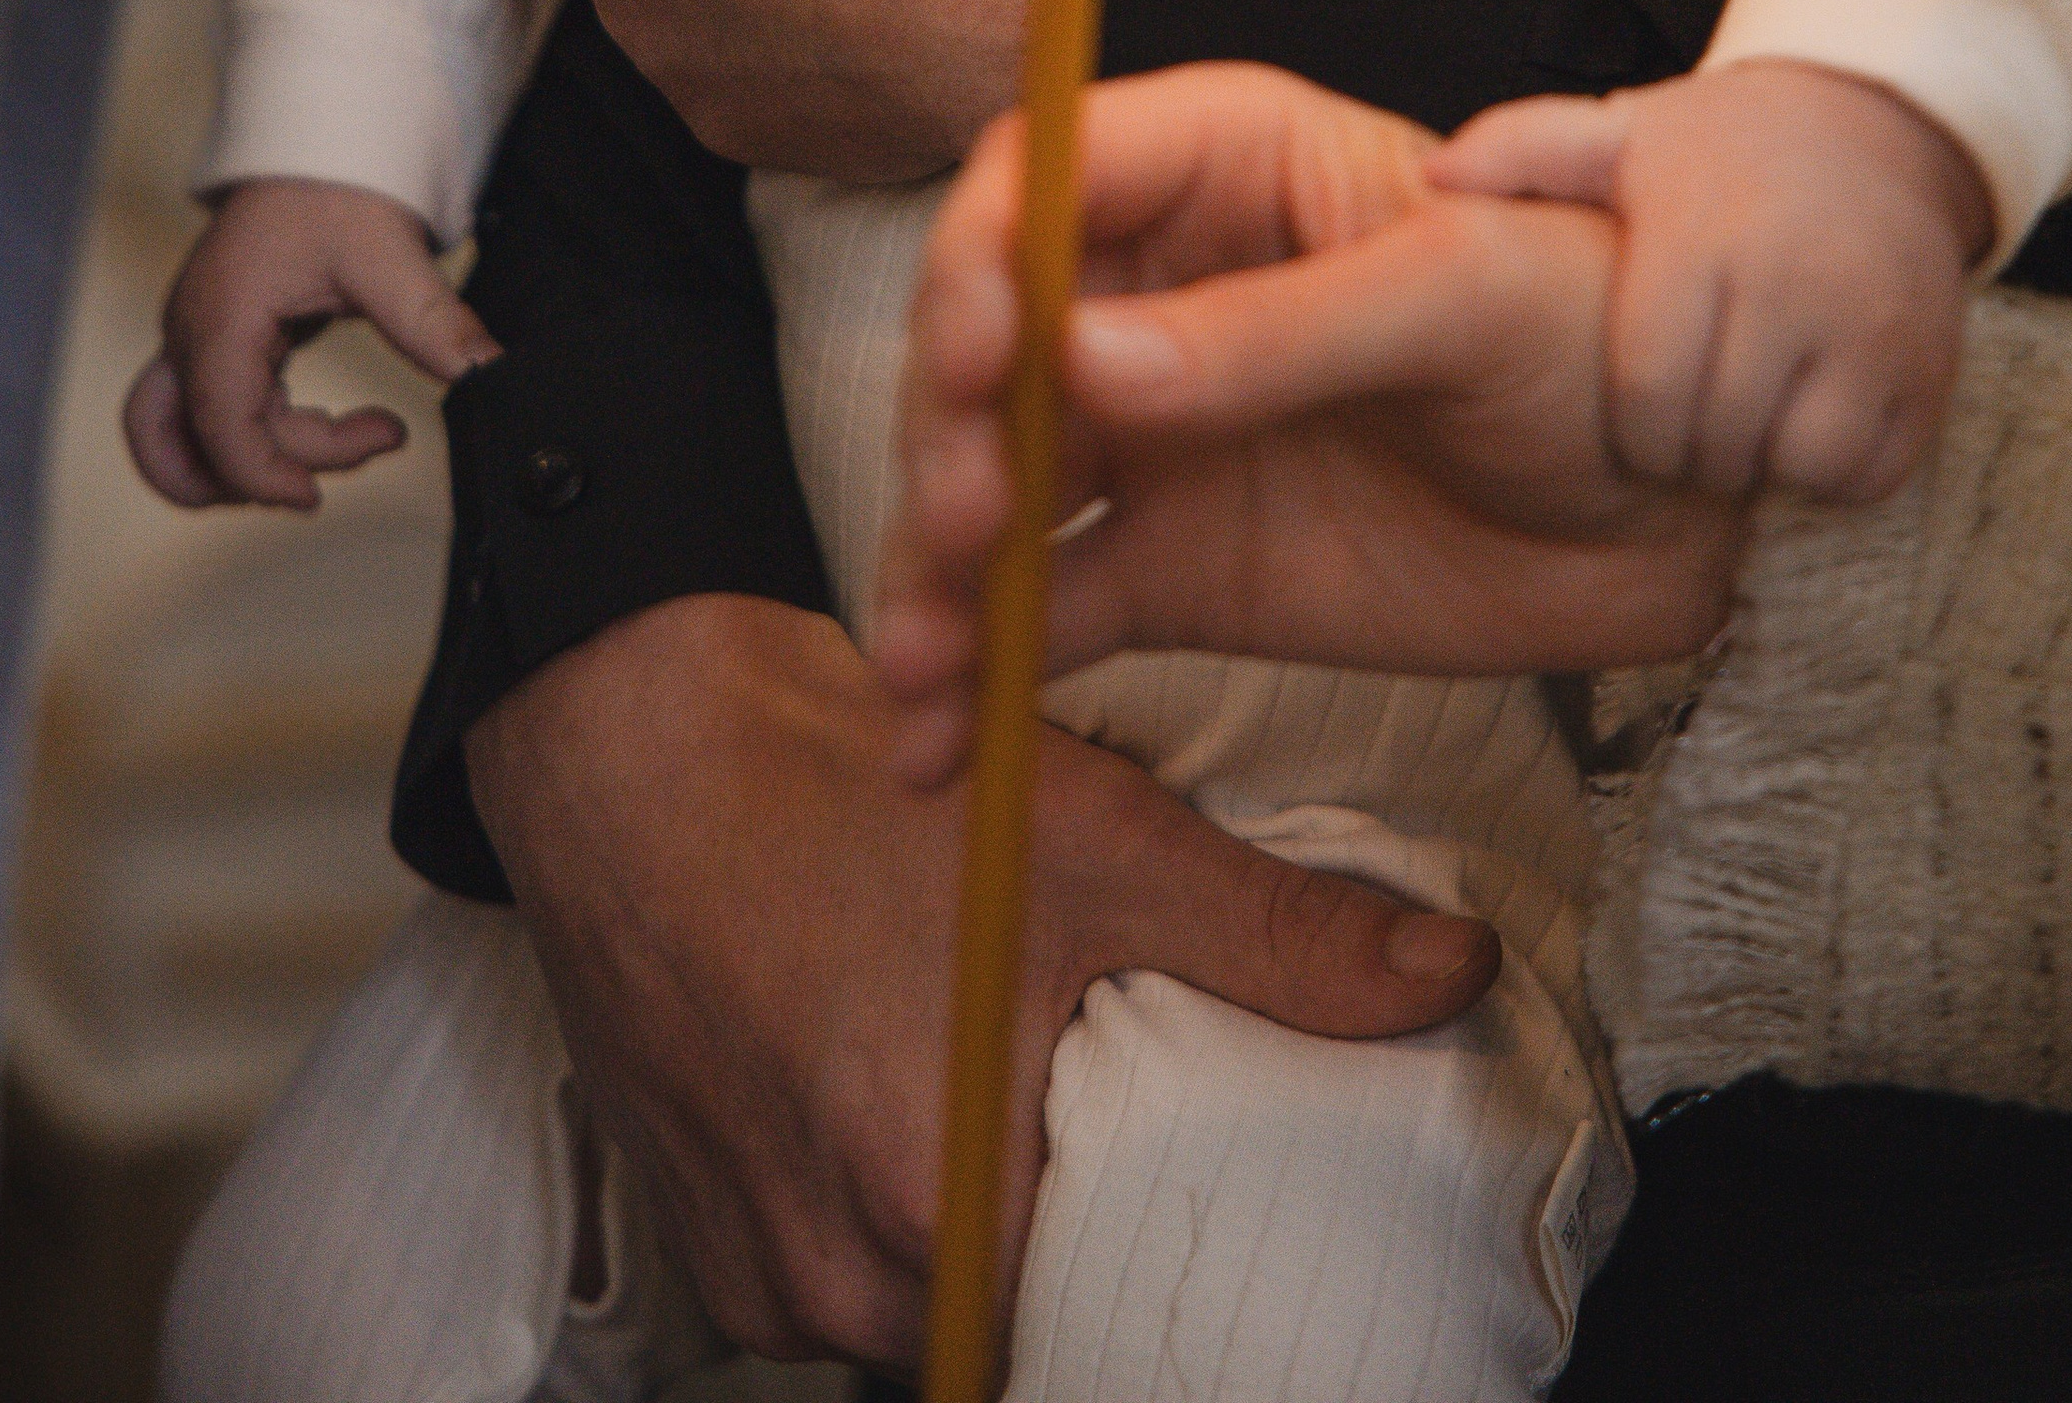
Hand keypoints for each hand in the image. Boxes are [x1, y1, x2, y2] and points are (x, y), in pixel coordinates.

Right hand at [123, 178, 497, 508]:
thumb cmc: (336, 182)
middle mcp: (192, 331)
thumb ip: (433, 322)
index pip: (217, 425)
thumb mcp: (389, 255)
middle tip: (325, 472)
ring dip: (261, 459)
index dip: (260, 474)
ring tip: (355, 437)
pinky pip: (217, 410)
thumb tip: (486, 372)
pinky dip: (268, 434)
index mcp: (222, 316)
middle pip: (180, 443)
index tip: (312, 496)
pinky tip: (339, 419)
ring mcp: (198, 335)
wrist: (319, 135)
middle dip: (247, 476)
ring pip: (190, 435)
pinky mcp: (219, 338)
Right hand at [466, 593, 1499, 1371]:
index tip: (1197, 1210)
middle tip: (1107, 1129)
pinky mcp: (697, 1235)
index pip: (1103, 1326)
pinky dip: (874, 1208)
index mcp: (936, 1202)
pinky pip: (825, 1275)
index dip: (1163, 1279)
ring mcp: (752, 1266)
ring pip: (913, 1308)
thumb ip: (1280, 933)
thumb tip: (1448, 975)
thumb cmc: (832, 785)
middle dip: (1071, 1243)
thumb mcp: (1089, 839)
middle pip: (1004, 1328)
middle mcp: (829, 1272)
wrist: (623, 741)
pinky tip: (890, 1086)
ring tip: (995, 1088)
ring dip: (968, 1221)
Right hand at [877, 66, 1739, 781]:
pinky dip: (976, 665)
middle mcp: (1152, 291)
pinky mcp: (1172, 563)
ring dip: (931, 560)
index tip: (984, 359)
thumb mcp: (1452, 300)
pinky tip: (932, 731)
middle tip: (972, 518)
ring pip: (990, 477)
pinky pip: (1042, 606)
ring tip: (919, 656)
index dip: (981, 256)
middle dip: (949, 425)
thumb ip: (1275, 331)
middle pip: (985, 336)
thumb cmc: (1591, 327)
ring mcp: (1153, 435)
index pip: (1040, 177)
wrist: (1689, 496)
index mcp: (1217, 168)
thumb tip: (1086, 360)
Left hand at [1437, 58, 1993, 501]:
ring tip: (1749, 417)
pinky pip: (1873, 474)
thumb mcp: (1619, 135)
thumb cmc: (1722, 151)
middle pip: (1719, 445)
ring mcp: (1874, 333)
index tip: (1639, 408)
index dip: (1635, 431)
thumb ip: (1518, 151)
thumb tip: (1428, 184)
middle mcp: (1794, 288)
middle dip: (1691, 453)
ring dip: (1765, 464)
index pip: (1649, 400)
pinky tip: (1807, 418)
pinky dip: (1838, 470)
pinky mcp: (1931, 372)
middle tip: (1691, 417)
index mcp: (1702, 242)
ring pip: (1801, 466)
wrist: (1879, 130)